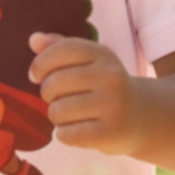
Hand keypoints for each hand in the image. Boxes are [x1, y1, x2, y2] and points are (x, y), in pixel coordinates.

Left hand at [28, 33, 143, 154]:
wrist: (140, 117)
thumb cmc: (104, 88)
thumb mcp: (88, 63)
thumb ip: (60, 48)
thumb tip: (34, 39)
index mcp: (104, 55)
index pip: (62, 50)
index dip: (40, 63)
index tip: (35, 76)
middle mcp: (111, 77)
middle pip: (54, 83)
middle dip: (47, 94)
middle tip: (59, 99)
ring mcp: (113, 106)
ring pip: (57, 111)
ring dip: (56, 117)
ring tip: (71, 116)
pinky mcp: (110, 133)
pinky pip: (66, 135)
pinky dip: (64, 135)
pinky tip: (78, 131)